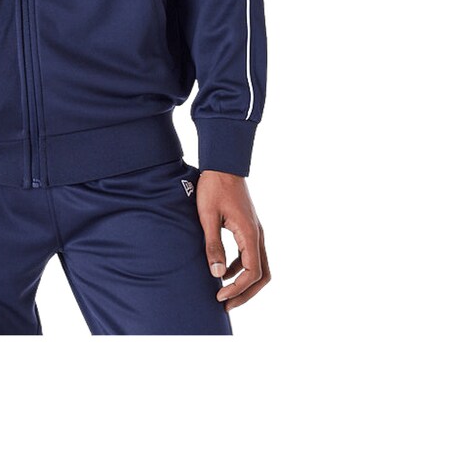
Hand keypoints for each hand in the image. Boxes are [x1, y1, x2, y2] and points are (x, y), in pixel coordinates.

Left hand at [197, 169, 269, 311]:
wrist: (223, 164)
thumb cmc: (213, 187)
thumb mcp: (207, 216)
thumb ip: (213, 244)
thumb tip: (216, 274)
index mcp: (249, 234)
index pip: (252, 272)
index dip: (237, 289)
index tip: (219, 296)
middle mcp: (257, 235)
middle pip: (261, 275)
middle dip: (246, 293)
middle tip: (226, 305)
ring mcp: (255, 232)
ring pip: (259, 266)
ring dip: (244, 283)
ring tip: (224, 293)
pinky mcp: (249, 228)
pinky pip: (250, 255)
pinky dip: (240, 268)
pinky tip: (222, 271)